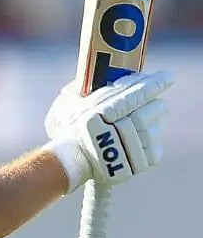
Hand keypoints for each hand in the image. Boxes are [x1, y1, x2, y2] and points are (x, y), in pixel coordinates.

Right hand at [44, 71, 171, 190]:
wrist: (70, 162)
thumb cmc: (69, 129)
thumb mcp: (71, 102)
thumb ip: (88, 86)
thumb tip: (108, 73)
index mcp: (104, 110)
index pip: (139, 92)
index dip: (156, 83)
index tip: (167, 76)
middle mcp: (122, 128)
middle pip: (154, 109)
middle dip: (154, 103)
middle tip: (151, 101)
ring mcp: (133, 147)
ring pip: (156, 127)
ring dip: (151, 123)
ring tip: (139, 123)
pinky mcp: (141, 163)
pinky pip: (156, 147)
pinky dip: (150, 142)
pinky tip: (138, 141)